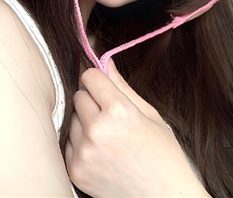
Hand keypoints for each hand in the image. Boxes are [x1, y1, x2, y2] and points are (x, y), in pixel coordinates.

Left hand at [65, 60, 209, 196]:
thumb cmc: (163, 155)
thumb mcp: (150, 115)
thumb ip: (123, 86)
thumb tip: (106, 62)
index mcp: (119, 112)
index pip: (89, 76)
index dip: (97, 79)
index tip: (103, 86)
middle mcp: (97, 130)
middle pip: (79, 95)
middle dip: (92, 100)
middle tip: (110, 115)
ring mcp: (84, 152)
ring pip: (73, 118)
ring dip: (85, 122)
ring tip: (107, 137)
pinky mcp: (75, 170)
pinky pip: (69, 141)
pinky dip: (81, 143)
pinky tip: (101, 152)